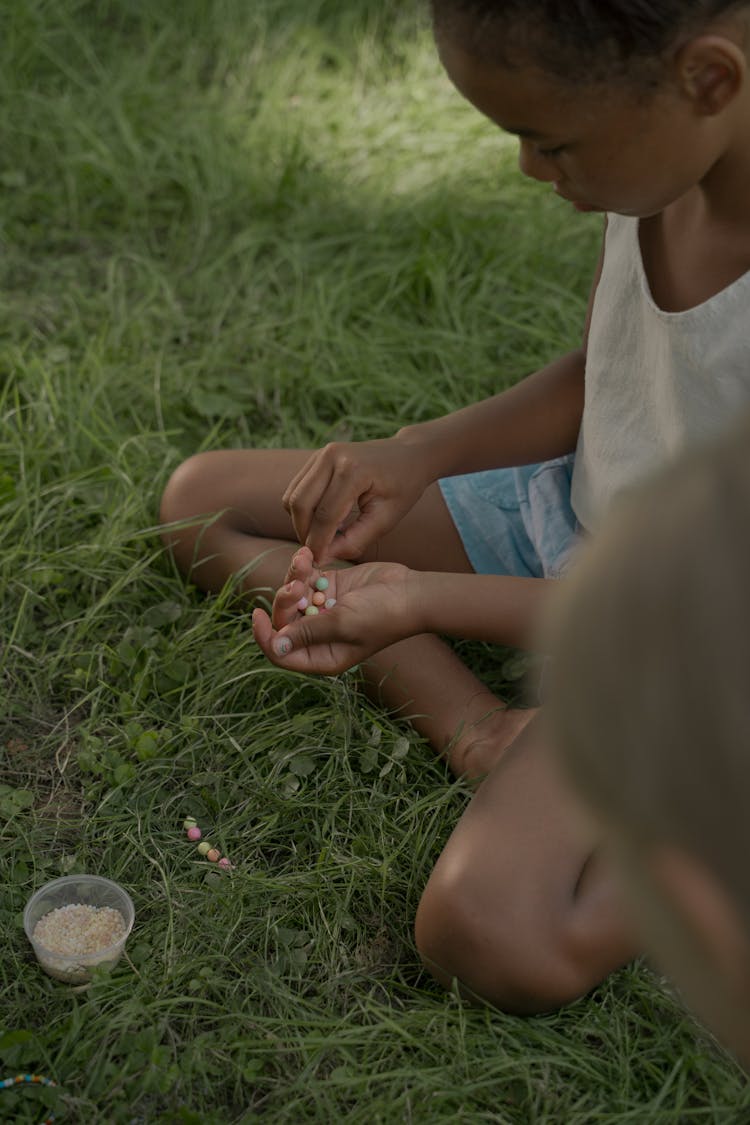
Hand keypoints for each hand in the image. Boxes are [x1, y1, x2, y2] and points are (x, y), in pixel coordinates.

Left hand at [252, 546, 419, 674]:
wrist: (410, 593)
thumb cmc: (382, 616)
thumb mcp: (342, 625)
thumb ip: (306, 633)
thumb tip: (275, 646)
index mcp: (322, 656)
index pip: (281, 653)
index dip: (265, 637)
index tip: (257, 615)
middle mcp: (319, 637)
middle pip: (284, 622)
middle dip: (284, 600)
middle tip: (296, 584)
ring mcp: (324, 611)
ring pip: (292, 597)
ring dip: (293, 578)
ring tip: (304, 561)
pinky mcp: (330, 589)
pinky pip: (305, 580)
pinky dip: (301, 568)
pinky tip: (306, 554)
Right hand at [281, 435, 431, 563]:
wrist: (407, 455)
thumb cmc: (402, 488)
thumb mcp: (385, 519)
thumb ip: (354, 541)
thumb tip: (322, 557)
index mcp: (354, 471)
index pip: (325, 515)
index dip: (319, 543)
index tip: (319, 562)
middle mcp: (331, 457)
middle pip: (300, 504)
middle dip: (304, 533)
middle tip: (317, 551)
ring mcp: (320, 454)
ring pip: (292, 496)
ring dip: (300, 522)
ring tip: (322, 535)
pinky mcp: (315, 458)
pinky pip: (296, 489)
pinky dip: (303, 509)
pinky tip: (323, 520)